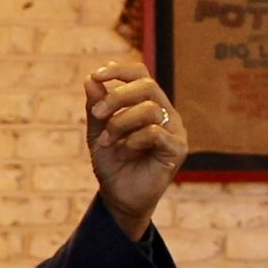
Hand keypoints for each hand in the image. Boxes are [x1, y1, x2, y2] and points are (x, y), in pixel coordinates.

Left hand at [84, 62, 186, 238]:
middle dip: (117, 97)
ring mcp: (175, 130)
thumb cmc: (112, 163)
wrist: (119, 198)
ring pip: (150, 108)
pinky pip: (156, 132)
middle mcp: (165, 112)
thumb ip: (96, 106)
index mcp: (148, 103)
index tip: (96, 75)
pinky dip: (134, 138)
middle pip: (147, 86)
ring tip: (107, 141)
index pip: (140, 73)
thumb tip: (90, 79)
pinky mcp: (178, 149)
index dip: (119, 69)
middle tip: (97, 114)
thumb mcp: (98, 132)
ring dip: (121, 122)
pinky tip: (126, 150)